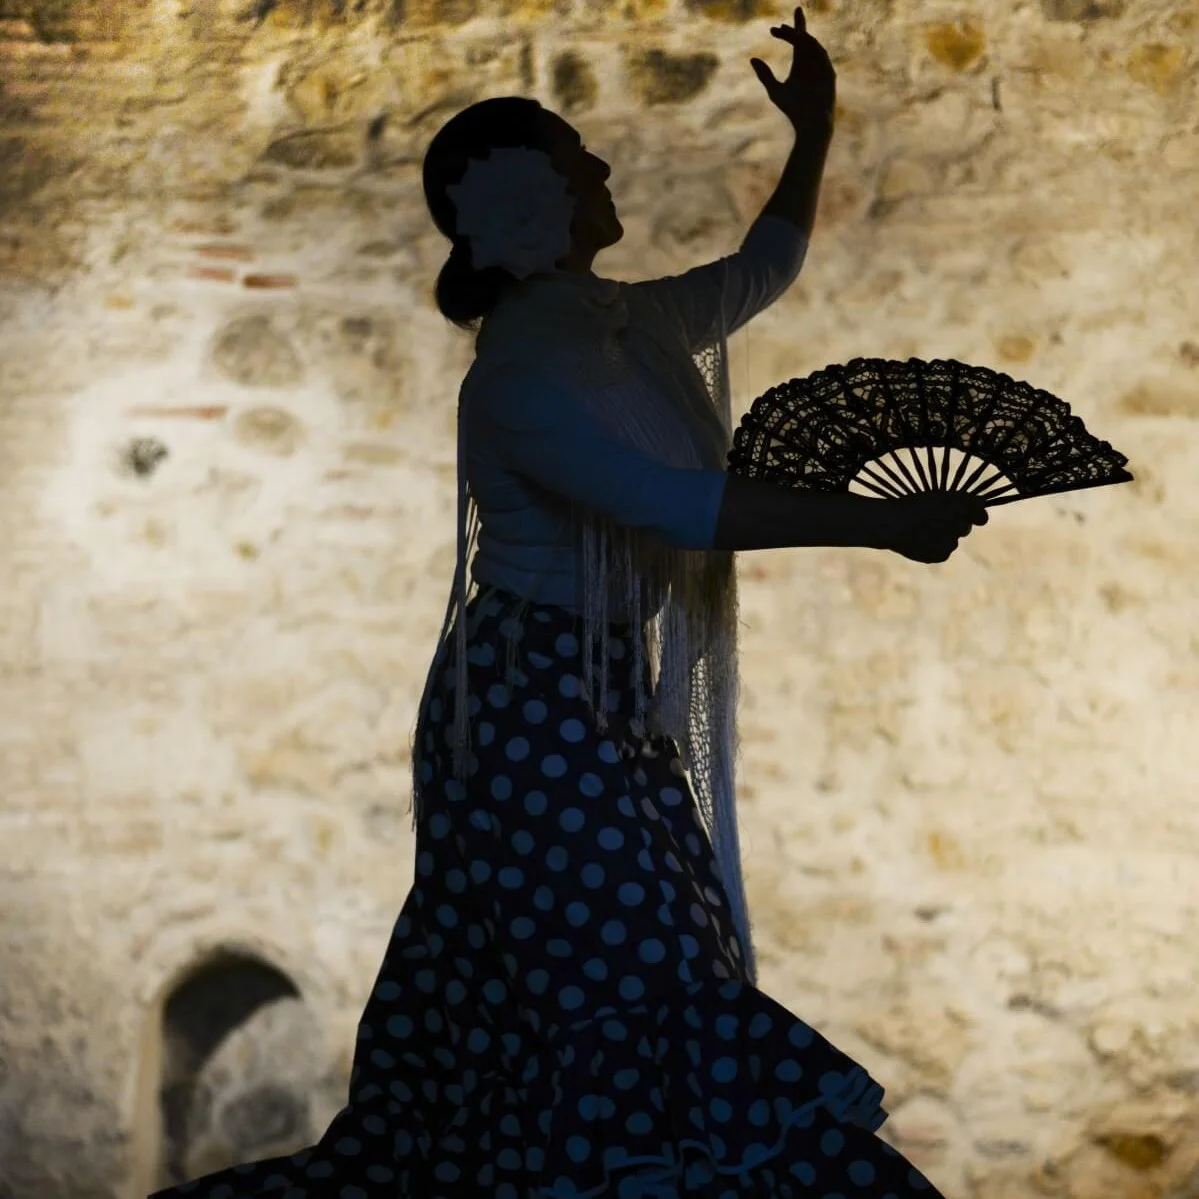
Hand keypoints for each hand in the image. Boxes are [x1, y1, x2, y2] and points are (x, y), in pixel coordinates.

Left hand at [750, 6, 836, 135]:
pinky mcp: (828, 72)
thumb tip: (752, 58)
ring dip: (800, 37)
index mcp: (800, 64)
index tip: (775, 27)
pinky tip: (799, 43)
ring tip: (786, 35)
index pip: (797, 42)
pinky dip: (810, 48)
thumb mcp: (775, 90)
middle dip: (794, 29)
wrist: (809, 124)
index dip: (790, 30)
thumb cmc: (793, 110)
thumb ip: (765, 75)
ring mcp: (821, 66)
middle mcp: (812, 62)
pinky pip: (820, 55)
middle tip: (778, 28)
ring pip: (811, 45)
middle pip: (804, 39)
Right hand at [879, 492, 989, 564]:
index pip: (979, 511)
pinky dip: (933, 548)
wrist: (892, 524)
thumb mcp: (935, 496)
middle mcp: (962, 523)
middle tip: (934, 521)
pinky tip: (918, 541)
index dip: (975, 513)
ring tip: (920, 531)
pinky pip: (942, 552)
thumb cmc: (911, 505)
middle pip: (964, 528)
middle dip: (955, 526)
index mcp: (963, 504)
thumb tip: (981, 509)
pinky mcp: (943, 555)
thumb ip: (959, 503)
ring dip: (942, 537)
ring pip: (952, 541)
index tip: (969, 515)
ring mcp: (953, 541)